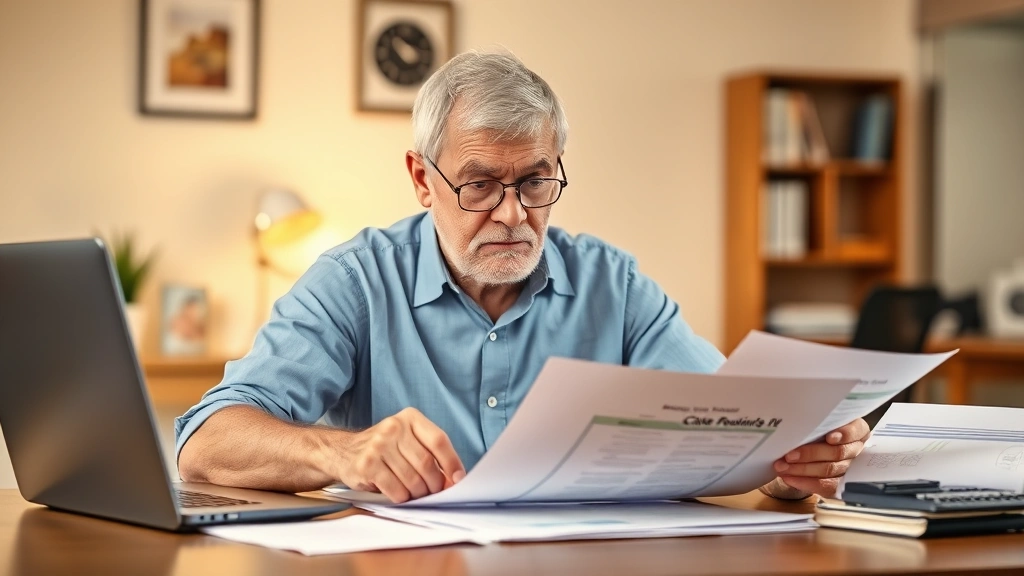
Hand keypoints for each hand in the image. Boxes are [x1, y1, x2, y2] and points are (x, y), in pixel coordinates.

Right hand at [336, 407, 465, 502]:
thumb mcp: (407, 440)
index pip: (439, 440)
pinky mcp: (367, 465)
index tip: (458, 479)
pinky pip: (395, 490)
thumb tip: (454, 479)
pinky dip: (402, 498)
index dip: (452, 462)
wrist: (343, 451)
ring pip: (412, 479)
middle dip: (435, 484)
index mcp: (410, 418)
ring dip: (419, 493)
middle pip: (426, 463)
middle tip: (435, 492)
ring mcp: (378, 445)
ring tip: (417, 494)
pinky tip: (399, 494)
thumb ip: (430, 454)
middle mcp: (393, 427)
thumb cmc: (384, 449)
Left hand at [761, 418, 869, 498]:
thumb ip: (814, 421)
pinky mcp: (841, 484)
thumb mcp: (818, 421)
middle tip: (789, 455)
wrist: (816, 447)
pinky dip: (805, 482)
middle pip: (838, 452)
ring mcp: (850, 468)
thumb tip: (792, 420)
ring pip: (829, 470)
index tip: (830, 437)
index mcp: (857, 430)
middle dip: (811, 454)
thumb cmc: (817, 430)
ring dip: (803, 470)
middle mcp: (855, 448)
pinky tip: (790, 478)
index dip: (844, 434)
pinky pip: (825, 486)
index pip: (856, 431)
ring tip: (783, 467)